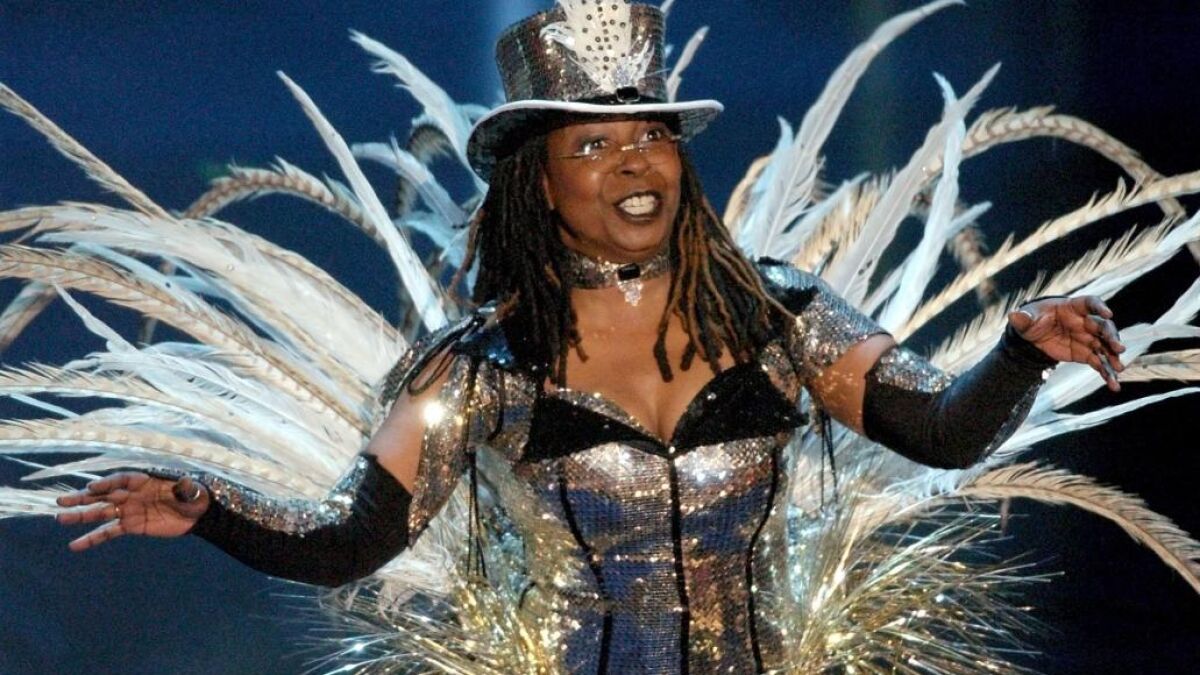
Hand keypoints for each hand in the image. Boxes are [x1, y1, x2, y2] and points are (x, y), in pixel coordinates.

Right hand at [55, 473, 209, 551]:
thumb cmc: (193, 496)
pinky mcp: (130, 526)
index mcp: (144, 480)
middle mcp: (131, 494)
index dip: (107, 483)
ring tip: (60, 519)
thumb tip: (184, 483)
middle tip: (62, 501)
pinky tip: (75, 545)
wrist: (197, 514)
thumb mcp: (192, 490)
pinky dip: (92, 538)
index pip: (121, 480)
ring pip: (101, 512)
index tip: (92, 488)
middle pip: (104, 494)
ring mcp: (128, 510)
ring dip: (81, 516)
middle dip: (84, 498)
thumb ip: (184, 487)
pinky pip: (108, 532)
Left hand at [1008, 295, 1124, 391]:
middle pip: (1104, 327)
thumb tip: (1013, 316)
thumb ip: (1024, 318)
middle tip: (1118, 348)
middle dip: (1112, 337)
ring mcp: (1088, 338)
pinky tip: (1113, 385)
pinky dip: (1106, 373)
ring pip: (1105, 347)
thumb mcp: (1027, 318)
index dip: (1100, 307)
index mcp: (1073, 307)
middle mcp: (1086, 322)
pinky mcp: (1086, 353)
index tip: (1108, 313)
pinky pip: (1099, 363)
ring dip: (1113, 357)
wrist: (1035, 335)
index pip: (1091, 303)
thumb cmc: (1034, 319)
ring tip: (1119, 369)